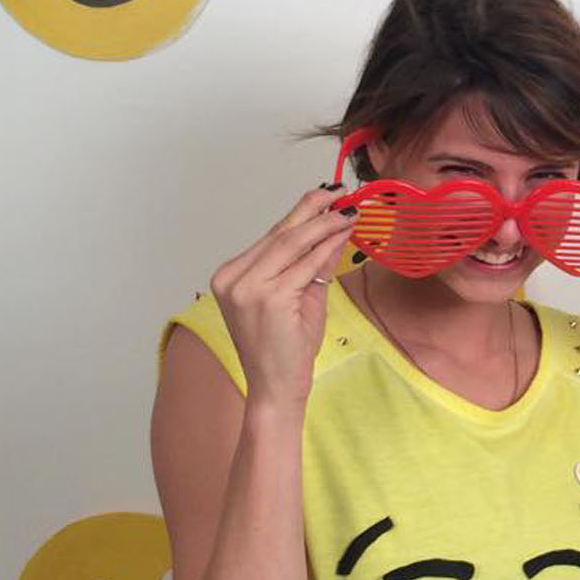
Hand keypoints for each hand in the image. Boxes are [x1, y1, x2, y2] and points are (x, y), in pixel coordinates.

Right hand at [210, 187, 356, 405]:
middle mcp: (233, 278)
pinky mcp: (268, 298)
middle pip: (280, 234)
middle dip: (313, 209)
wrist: (276, 387)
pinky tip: (343, 233)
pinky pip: (304, 265)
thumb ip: (315, 262)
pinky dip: (326, 246)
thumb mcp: (302, 296)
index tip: (326, 196)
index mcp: (231, 276)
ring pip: (292, 244)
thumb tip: (336, 227)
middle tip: (341, 193)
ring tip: (348, 211)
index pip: (271, 237)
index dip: (301, 213)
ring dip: (324, 224)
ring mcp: (247, 288)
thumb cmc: (286, 348)